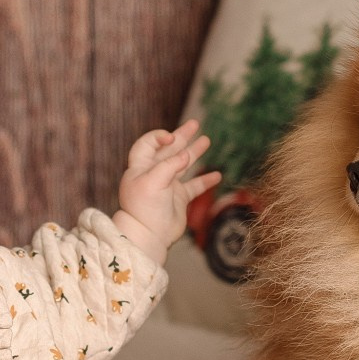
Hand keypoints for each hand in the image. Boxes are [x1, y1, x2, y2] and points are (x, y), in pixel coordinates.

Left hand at [113, 120, 221, 266]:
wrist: (149, 236)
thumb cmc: (145, 208)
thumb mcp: (154, 181)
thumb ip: (170, 165)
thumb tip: (186, 155)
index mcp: (141, 167)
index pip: (148, 144)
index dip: (158, 137)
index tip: (171, 138)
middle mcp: (153, 174)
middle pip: (168, 150)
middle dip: (182, 136)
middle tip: (195, 124)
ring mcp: (167, 186)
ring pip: (183, 165)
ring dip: (194, 152)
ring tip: (206, 140)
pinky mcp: (178, 199)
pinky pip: (194, 186)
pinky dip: (205, 180)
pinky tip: (217, 175)